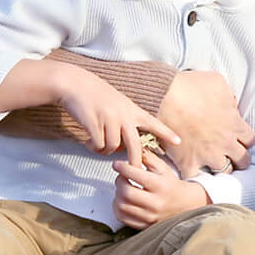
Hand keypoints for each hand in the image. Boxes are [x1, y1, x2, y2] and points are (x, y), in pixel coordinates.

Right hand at [54, 68, 181, 166]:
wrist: (76, 84)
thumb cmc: (95, 94)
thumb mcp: (117, 103)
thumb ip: (125, 119)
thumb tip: (125, 143)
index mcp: (131, 109)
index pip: (153, 122)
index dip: (166, 132)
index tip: (178, 141)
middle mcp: (124, 115)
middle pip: (135, 145)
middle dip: (135, 161)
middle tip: (132, 170)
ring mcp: (110, 119)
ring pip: (113, 147)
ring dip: (104, 151)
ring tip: (96, 144)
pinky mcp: (95, 123)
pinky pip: (98, 145)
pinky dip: (93, 147)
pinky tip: (87, 142)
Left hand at [112, 150, 209, 228]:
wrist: (186, 205)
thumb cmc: (173, 185)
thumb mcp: (164, 169)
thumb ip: (148, 158)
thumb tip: (134, 149)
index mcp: (161, 185)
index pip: (136, 175)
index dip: (123, 168)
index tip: (117, 164)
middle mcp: (155, 202)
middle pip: (126, 192)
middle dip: (119, 182)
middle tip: (121, 177)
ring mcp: (149, 216)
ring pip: (122, 206)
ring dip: (117, 195)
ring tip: (122, 189)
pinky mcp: (144, 225)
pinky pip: (123, 218)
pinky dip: (118, 208)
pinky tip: (122, 201)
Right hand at [157, 70, 253, 175]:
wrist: (165, 98)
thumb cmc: (191, 86)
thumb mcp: (218, 82)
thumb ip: (229, 96)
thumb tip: (232, 105)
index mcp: (234, 124)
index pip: (250, 139)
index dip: (244, 140)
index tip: (236, 139)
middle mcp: (226, 142)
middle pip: (243, 160)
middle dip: (238, 158)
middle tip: (229, 155)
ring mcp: (208, 155)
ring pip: (224, 172)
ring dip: (219, 168)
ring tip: (212, 164)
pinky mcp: (189, 163)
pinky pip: (197, 179)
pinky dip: (196, 177)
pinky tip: (193, 171)